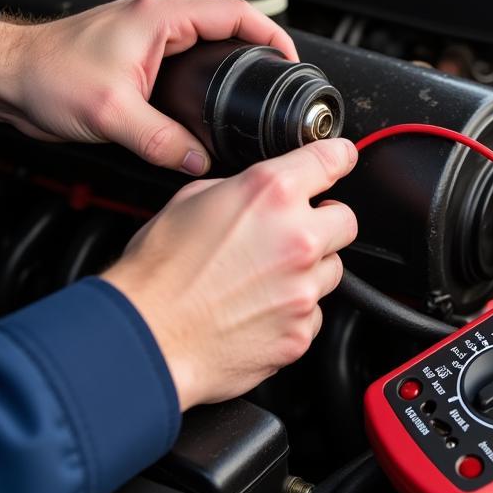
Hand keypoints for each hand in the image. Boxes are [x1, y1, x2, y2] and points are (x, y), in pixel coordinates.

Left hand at [0, 0, 296, 174]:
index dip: (272, 36)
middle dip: (258, 55)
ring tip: (251, 96)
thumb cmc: (45, 75)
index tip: (290, 63)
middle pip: (229, 28)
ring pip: (209, 46)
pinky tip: (208, 106)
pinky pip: (188, 62)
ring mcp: (149, 36)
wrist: (6, 77)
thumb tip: (198, 160)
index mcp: (161, 16)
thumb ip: (162, 141)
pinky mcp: (139, 57)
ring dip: (231, 67)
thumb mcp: (112, 114)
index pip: (237, 15)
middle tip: (276, 86)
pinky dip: (205, 80)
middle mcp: (158, 19)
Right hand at [102, 139, 357, 409]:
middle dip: (322, 224)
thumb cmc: (159, 273)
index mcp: (271, 194)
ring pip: (331, 271)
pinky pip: (312, 315)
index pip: (331, 158)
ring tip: (260, 279)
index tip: (342, 159)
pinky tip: (256, 309)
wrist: (147, 336)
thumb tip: (258, 193)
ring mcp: (303, 288)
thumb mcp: (192, 200)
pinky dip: (292, 312)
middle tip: (288, 235)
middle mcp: (297, 238)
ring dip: (307, 271)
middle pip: (345, 221)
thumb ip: (241, 189)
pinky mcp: (300, 332)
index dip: (337, 157)